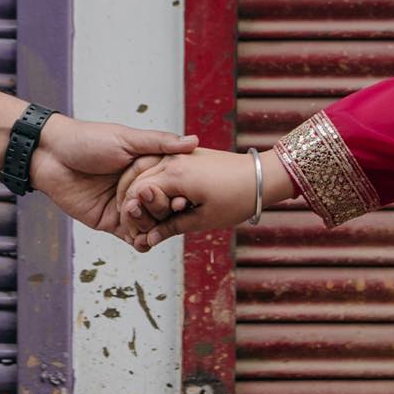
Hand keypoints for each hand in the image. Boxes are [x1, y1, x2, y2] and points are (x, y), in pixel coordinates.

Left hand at [31, 114, 197, 241]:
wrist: (50, 157)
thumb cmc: (87, 140)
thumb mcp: (126, 138)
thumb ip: (159, 143)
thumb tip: (193, 141)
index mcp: (147, 167)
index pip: (173, 183)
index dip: (180, 192)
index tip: (185, 198)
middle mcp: (140, 188)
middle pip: (164, 207)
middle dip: (166, 211)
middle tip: (166, 211)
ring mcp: (126, 206)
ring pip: (150, 224)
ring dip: (153, 227)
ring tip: (149, 225)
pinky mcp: (110, 222)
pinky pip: (131, 236)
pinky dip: (140, 242)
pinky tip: (144, 241)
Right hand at [105, 145, 260, 244]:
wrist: (262, 177)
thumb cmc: (237, 198)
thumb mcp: (203, 219)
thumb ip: (172, 227)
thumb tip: (149, 239)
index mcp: (174, 175)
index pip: (136, 193)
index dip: (132, 215)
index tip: (136, 233)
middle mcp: (172, 159)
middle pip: (136, 181)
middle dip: (132, 203)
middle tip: (138, 227)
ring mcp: (179, 154)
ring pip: (146, 172)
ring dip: (142, 192)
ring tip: (148, 215)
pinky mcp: (186, 154)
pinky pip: (160, 166)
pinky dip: (155, 183)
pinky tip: (160, 199)